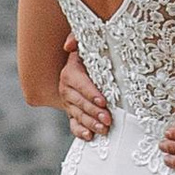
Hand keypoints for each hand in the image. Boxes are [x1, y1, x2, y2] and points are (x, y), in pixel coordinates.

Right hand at [59, 28, 112, 143]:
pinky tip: (89, 136)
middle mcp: (66, 88)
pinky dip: (80, 131)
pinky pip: (73, 124)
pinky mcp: (72, 113)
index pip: (80, 84)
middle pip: (80, 103)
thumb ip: (78, 39)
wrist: (87, 66)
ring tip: (104, 129)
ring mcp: (69, 103)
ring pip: (78, 115)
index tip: (104, 101)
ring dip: (91, 123)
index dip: (91, 93)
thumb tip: (68, 45)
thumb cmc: (91, 55)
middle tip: (108, 119)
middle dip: (94, 112)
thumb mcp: (86, 44)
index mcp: (70, 73)